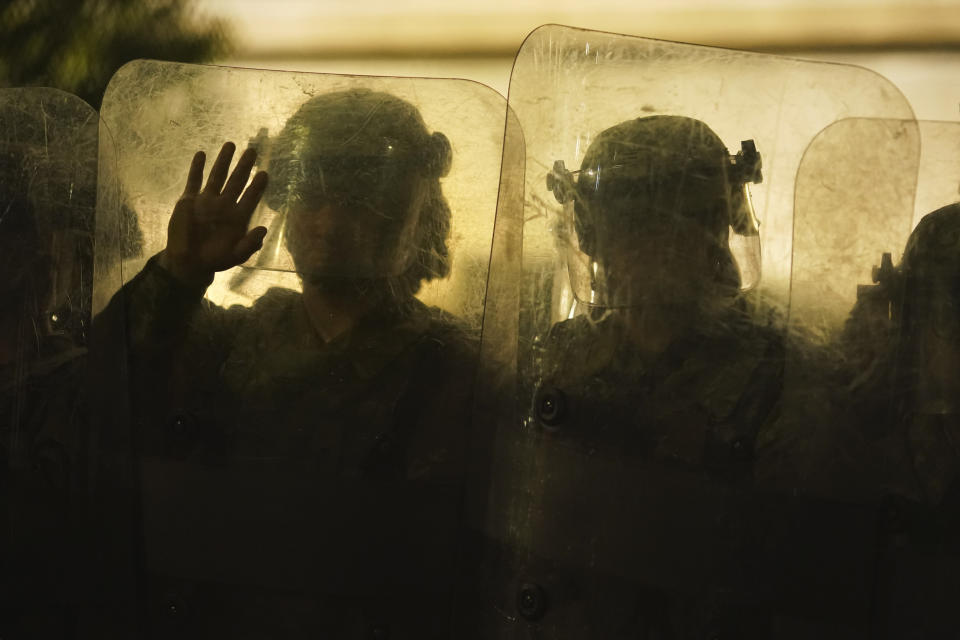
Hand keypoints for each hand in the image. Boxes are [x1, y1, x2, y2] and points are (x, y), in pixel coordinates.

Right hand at [159, 142, 268, 287]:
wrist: (190, 261)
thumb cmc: (216, 259)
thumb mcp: (236, 255)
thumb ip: (250, 244)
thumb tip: (263, 230)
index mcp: (238, 217)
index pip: (250, 197)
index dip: (257, 186)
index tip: (264, 173)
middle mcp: (224, 205)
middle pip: (236, 181)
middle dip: (244, 166)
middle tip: (253, 150)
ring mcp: (207, 201)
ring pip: (217, 176)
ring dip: (223, 161)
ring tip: (230, 144)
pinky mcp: (189, 201)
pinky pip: (194, 181)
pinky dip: (196, 168)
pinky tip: (201, 154)